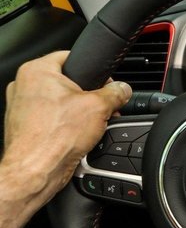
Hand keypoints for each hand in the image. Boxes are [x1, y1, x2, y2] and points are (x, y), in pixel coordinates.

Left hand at [3, 51, 130, 204]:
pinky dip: (65, 124)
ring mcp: (20, 106)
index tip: (106, 83)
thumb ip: (115, 93)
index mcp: (36, 71)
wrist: (36, 170)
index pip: (71, 57)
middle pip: (66, 82)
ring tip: (90, 125)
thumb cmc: (54, 137)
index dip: (94, 70)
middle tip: (103, 108)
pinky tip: (76, 136)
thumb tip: (123, 90)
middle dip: (89, 95)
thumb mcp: (99, 107)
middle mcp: (23, 85)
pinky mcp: (24, 126)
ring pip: (58, 101)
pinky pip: (51, 118)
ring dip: (78, 111)